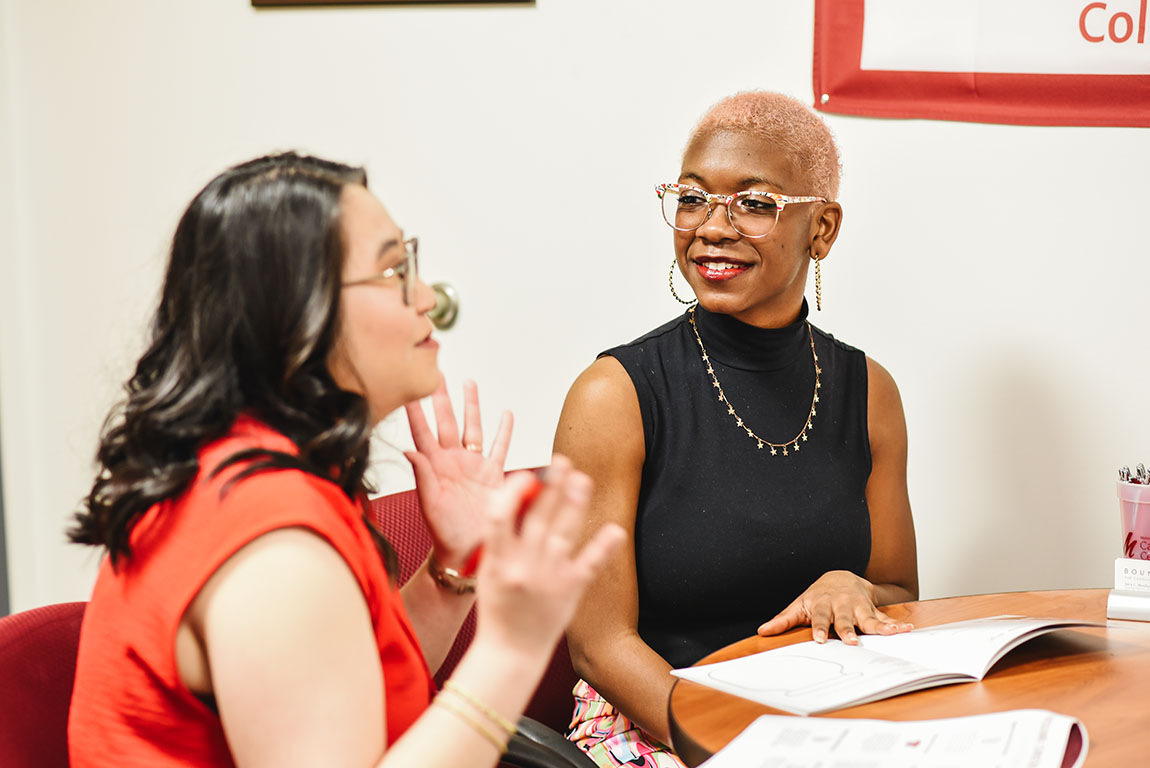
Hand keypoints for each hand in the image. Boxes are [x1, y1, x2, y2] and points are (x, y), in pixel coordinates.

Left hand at [405, 378, 512, 567]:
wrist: (470, 552)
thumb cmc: (445, 533)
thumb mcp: (430, 504)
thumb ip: (422, 476)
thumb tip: (408, 449)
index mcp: (434, 467)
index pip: (422, 432)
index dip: (416, 411)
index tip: (408, 388)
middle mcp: (453, 462)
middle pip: (448, 422)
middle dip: (443, 398)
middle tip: (438, 374)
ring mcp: (474, 466)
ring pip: (473, 428)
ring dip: (472, 406)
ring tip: (470, 383)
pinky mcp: (493, 474)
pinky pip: (500, 447)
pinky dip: (504, 430)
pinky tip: (506, 414)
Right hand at [475, 458, 625, 658]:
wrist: (509, 653)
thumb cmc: (498, 609)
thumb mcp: (488, 571)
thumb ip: (502, 538)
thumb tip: (521, 497)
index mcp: (497, 560)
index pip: (500, 515)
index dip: (513, 491)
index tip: (525, 474)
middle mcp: (523, 566)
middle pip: (539, 517)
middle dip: (551, 486)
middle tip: (561, 462)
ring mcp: (548, 577)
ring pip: (564, 532)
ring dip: (574, 504)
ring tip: (582, 480)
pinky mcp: (570, 589)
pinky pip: (589, 564)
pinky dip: (603, 547)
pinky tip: (615, 530)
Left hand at [757, 570, 913, 644]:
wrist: (840, 577)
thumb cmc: (817, 596)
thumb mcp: (799, 605)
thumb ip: (783, 620)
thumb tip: (762, 631)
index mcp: (822, 604)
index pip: (819, 618)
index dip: (818, 628)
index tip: (817, 639)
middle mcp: (842, 605)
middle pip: (845, 619)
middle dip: (848, 630)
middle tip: (852, 642)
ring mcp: (859, 607)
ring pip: (869, 618)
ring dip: (880, 627)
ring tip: (892, 634)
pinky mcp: (872, 611)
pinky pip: (885, 619)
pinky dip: (896, 625)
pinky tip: (907, 629)